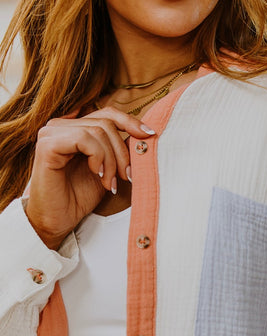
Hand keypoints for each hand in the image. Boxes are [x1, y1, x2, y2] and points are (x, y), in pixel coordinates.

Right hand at [25, 106, 155, 249]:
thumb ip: (118, 150)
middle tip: (126, 177)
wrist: (57, 221)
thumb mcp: (107, 170)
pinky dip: (97, 157)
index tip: (149, 135)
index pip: (107, 113)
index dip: (130, 122)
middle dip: (122, 152)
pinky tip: (97, 174)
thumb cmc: (78, 197)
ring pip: (97, 131)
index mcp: (74, 128)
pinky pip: (83, 138)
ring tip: (110, 183)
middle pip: (106, 123)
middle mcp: (60, 126)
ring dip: (111, 160)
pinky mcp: (47, 145)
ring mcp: (51, 133)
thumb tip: (143, 133)